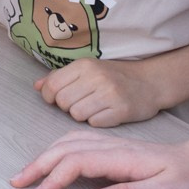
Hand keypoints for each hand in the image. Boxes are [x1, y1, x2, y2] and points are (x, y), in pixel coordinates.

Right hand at [11, 128, 188, 188]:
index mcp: (124, 156)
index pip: (76, 161)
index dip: (53, 179)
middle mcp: (115, 146)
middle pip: (65, 147)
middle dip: (38, 164)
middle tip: (17, 184)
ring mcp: (115, 145)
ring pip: (69, 143)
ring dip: (45, 157)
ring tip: (28, 177)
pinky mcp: (117, 151)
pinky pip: (79, 146)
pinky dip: (59, 154)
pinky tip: (54, 168)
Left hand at [35, 58, 162, 126]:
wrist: (151, 82)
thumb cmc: (115, 76)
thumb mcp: (88, 69)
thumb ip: (61, 77)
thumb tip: (36, 86)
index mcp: (85, 65)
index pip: (52, 86)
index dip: (49, 96)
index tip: (57, 99)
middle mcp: (96, 77)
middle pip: (63, 102)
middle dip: (67, 107)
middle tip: (81, 103)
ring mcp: (109, 94)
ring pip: (76, 115)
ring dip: (82, 115)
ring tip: (94, 108)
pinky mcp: (121, 110)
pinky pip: (94, 123)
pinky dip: (97, 121)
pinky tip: (106, 113)